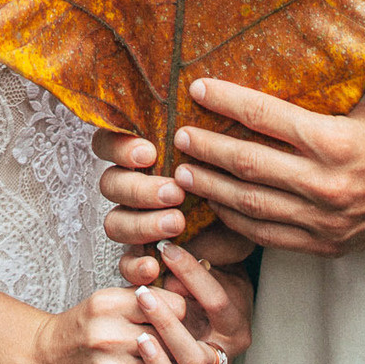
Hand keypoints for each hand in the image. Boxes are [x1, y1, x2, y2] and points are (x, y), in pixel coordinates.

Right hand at [3, 288, 177, 363]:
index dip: (181, 316)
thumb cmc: (83, 330)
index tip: (181, 323)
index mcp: (109, 304)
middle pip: (170, 341)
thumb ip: (145, 299)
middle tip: (187, 349)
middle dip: (180, 346)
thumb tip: (190, 307)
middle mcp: (107, 335)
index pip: (171, 306)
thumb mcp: (106, 303)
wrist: (41, 363)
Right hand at [96, 131, 257, 271]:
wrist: (255, 227)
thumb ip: (217, 132)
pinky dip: (135, 265)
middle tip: (174, 192)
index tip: (150, 152)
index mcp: (146, 156)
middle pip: (111, 183)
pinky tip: (155, 268)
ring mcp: (135, 223)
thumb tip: (218, 95)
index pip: (108, 142)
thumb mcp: (232, 155)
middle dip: (140, 189)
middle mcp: (134, 187)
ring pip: (114, 222)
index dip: (119, 146)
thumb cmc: (239, 180)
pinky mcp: (143, 257)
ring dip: (143, 224)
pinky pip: (123, 264)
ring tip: (176, 224)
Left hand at [105, 79, 364, 256]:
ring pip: (250, 205)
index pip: (264, 116)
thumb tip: (258, 92)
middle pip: (248, 164)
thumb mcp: (358, 112)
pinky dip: (236, 221)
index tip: (198, 88)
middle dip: (207, 148)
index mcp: (334, 141)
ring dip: (212, 188)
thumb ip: (310, 109)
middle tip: (180, 135)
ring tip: (186, 173)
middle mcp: (325, 183)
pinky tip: (217, 208)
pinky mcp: (324, 244)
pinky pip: (267, 236)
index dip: (226, 100)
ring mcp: (323, 219)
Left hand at [124, 241, 252, 363]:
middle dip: (167, 326)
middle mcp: (221, 357)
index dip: (193, 275)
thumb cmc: (194, 279)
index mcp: (234, 326)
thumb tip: (165, 261)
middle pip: (195, 355)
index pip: (218, 303)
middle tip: (142, 297)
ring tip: (138, 344)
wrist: (190, 313)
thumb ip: (186, 266)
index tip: (166, 250)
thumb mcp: (198, 266)